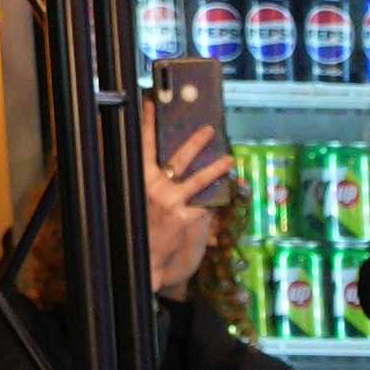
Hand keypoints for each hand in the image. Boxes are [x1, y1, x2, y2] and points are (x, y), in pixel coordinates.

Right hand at [141, 105, 233, 294]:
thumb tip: (170, 172)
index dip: (146, 124)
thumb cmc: (141, 235)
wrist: (143, 265)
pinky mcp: (185, 217)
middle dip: (194, 141)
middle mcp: (154, 188)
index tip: (150, 104)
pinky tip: (227, 195)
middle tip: (208, 128)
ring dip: (215, 167)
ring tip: (230, 159)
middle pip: (176, 157)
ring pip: (197, 178)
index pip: (142, 147)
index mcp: (139, 181)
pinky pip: (206, 204)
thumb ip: (154, 187)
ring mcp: (170, 202)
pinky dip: (216, 201)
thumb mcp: (141, 205)